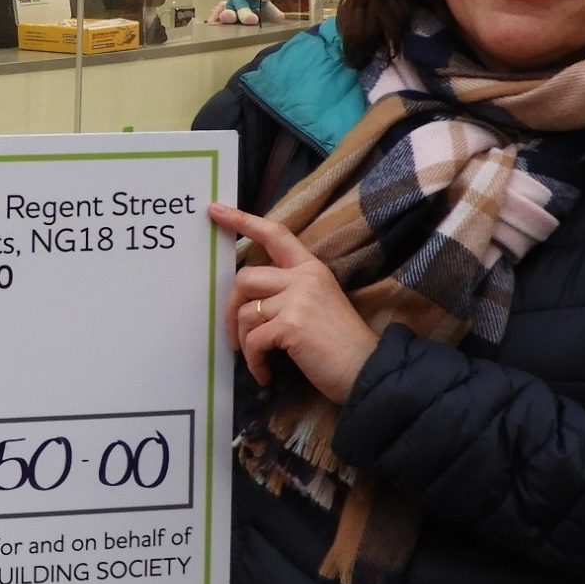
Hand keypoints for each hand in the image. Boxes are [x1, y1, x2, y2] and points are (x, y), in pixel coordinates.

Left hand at [210, 203, 377, 402]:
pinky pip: (253, 340)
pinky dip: (254, 361)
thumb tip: (248, 301)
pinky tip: (264, 373)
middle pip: (245, 277)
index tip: (216, 210)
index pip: (275, 234)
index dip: (243, 221)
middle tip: (235, 336)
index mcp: (312, 269)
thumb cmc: (341, 345)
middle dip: (231, 308)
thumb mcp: (318, 305)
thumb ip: (289, 294)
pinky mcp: (291, 324)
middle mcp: (304, 278)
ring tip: (257, 359)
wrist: (368, 371)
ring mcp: (298, 299)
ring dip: (245, 341)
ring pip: (245, 312)